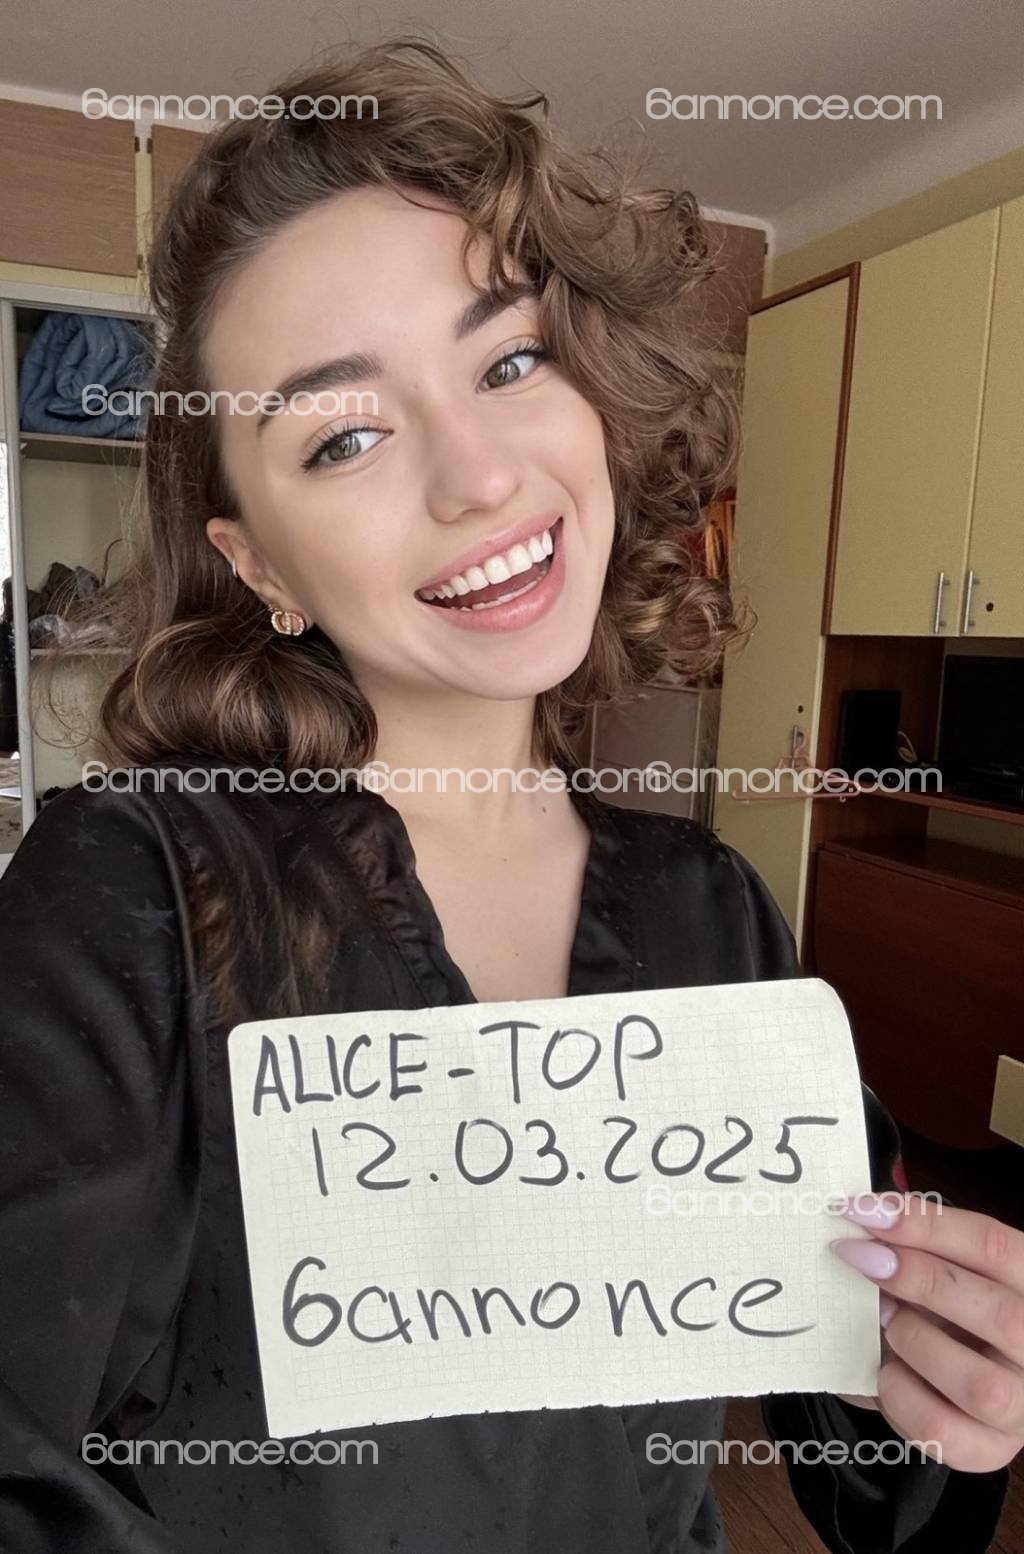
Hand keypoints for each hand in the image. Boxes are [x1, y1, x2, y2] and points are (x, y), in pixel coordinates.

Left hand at [828, 1192, 1023, 1470]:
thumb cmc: (951, 1305)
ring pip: (979, 1385)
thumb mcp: (946, 1266)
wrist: (968, 1377)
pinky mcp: (987, 1448)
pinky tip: (885, 1370)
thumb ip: (918, 1246)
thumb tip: (859, 1219)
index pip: (991, 1245)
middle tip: (861, 1259)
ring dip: (915, 1343)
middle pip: (998, 1314)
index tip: (861, 1210)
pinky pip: (940, 1429)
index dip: (925, 1223)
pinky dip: (897, 1395)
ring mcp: (1020, 1406)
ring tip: (884, 1323)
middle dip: (920, 1280)